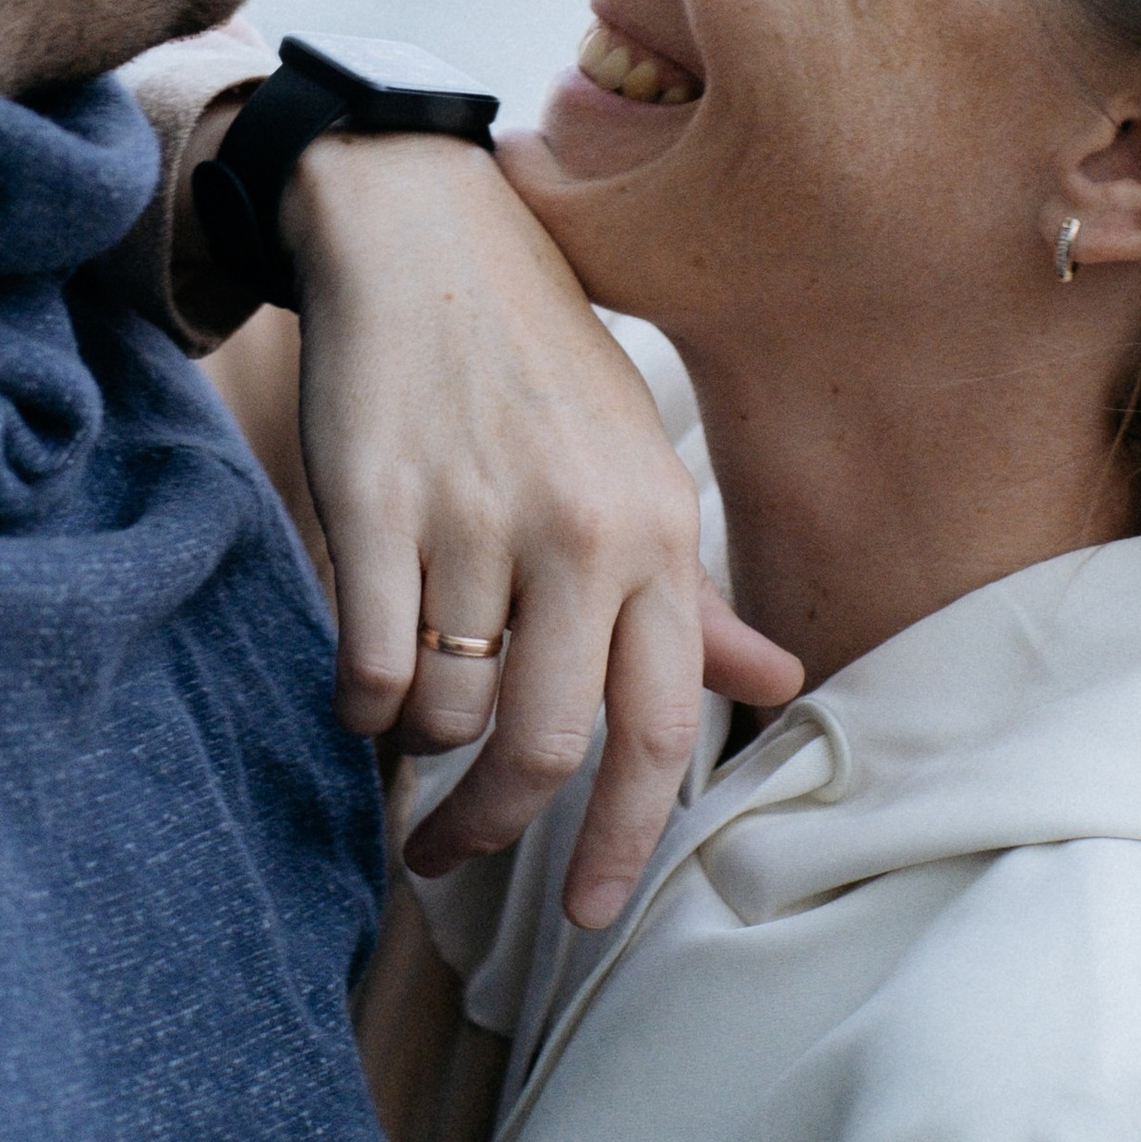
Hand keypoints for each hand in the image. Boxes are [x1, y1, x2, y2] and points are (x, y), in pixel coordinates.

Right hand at [280, 131, 800, 929]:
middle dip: (494, 832)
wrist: (424, 231)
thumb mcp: (636, 468)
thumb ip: (691, 597)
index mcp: (659, 530)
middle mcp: (580, 530)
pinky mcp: (374, 501)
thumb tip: (777, 686)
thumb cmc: (537, 363)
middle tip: (450, 859)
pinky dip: (363, 704)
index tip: (588, 910)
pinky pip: (371, 665)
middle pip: (546, 747)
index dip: (623, 840)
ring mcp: (474, 515)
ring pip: (447, 715)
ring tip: (407, 724)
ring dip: (418, 749)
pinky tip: (364, 684)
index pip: (662, 728)